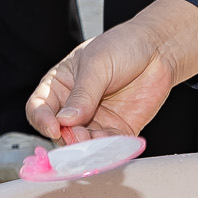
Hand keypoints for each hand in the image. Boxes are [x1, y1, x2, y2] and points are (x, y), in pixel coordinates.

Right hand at [26, 0, 197, 141]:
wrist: (159, 50)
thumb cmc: (123, 47)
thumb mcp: (97, 64)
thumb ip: (83, 93)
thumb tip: (66, 121)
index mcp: (59, 85)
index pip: (39, 108)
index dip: (41, 120)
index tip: (53, 126)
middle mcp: (73, 106)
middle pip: (59, 132)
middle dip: (66, 138)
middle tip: (78, 137)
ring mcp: (95, 120)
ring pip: (82, 144)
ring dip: (86, 148)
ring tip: (95, 141)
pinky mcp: (117, 130)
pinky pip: (107, 146)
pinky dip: (107, 150)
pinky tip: (111, 144)